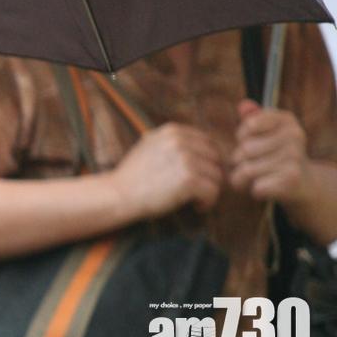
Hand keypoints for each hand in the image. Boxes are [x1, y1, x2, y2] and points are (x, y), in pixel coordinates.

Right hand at [107, 122, 223, 218]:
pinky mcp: (188, 179)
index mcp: (172, 131)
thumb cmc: (135, 176)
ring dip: (210, 191)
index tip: (199, 176)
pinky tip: (197, 206)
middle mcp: (180, 141)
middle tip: (199, 191)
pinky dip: (208, 202)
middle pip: (216, 159)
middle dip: (211, 176)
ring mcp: (185, 159)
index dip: (208, 162)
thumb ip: (175, 143)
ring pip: (218, 176)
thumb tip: (207, 147)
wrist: (119, 194)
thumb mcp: (151, 146)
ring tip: (195, 200)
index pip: (209, 143)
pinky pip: (214, 191)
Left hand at [229, 100, 312, 203]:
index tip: (254, 141)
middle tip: (252, 164)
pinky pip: (255, 186)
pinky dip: (254, 190)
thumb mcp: (266, 132)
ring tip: (254, 177)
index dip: (242, 138)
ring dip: (242, 178)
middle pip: (244, 150)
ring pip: (246, 170)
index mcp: (287, 119)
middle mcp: (295, 136)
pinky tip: (264, 187)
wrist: (304, 182)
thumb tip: (243, 105)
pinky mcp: (293, 179)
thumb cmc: (276, 154)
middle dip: (238, 160)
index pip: (248, 125)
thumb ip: (252, 118)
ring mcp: (295, 157)